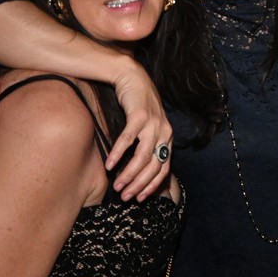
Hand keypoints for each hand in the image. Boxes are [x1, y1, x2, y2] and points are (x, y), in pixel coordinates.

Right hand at [108, 63, 173, 200]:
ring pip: (142, 157)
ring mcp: (153, 124)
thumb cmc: (139, 106)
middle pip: (153, 166)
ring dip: (129, 174)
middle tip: (125, 197)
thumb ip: (147, 146)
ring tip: (117, 185)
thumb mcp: (148, 127)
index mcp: (168, 138)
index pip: (164, 169)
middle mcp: (164, 132)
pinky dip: (118, 154)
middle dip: (139, 185)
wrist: (133, 78)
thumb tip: (138, 171)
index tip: (140, 199)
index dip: (152, 186)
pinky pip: (128, 140)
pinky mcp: (140, 116)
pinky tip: (109, 165)